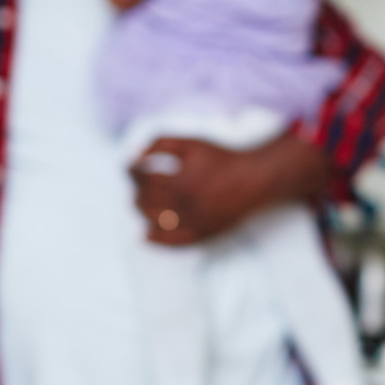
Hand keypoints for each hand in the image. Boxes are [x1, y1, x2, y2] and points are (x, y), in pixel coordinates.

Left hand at [131, 134, 330, 244]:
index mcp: (180, 180)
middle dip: (136, 191)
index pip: (142, 179)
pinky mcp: (203, 234)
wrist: (253, 179)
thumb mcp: (191, 142)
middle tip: (139, 184)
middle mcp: (186, 204)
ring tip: (143, 202)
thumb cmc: (221, 158)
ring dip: (142, 211)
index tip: (131, 167)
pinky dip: (156, 240)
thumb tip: (133, 157)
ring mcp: (194, 222)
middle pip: (144, 202)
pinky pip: (173, 242)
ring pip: (154, 222)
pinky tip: (145, 234)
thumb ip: (159, 142)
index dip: (131, 171)